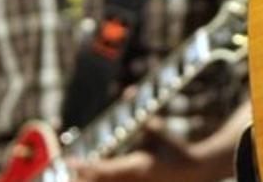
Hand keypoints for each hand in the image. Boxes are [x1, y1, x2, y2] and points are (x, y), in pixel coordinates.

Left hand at [68, 118, 213, 181]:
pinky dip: (103, 181)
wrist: (194, 173)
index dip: (84, 166)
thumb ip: (141, 115)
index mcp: (136, 166)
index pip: (103, 169)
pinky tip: (93, 178)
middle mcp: (132, 181)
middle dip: (81, 178)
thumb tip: (128, 91)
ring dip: (91, 181)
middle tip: (68, 169)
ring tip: (76, 174)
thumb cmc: (175, 150)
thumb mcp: (158, 131)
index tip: (70, 160)